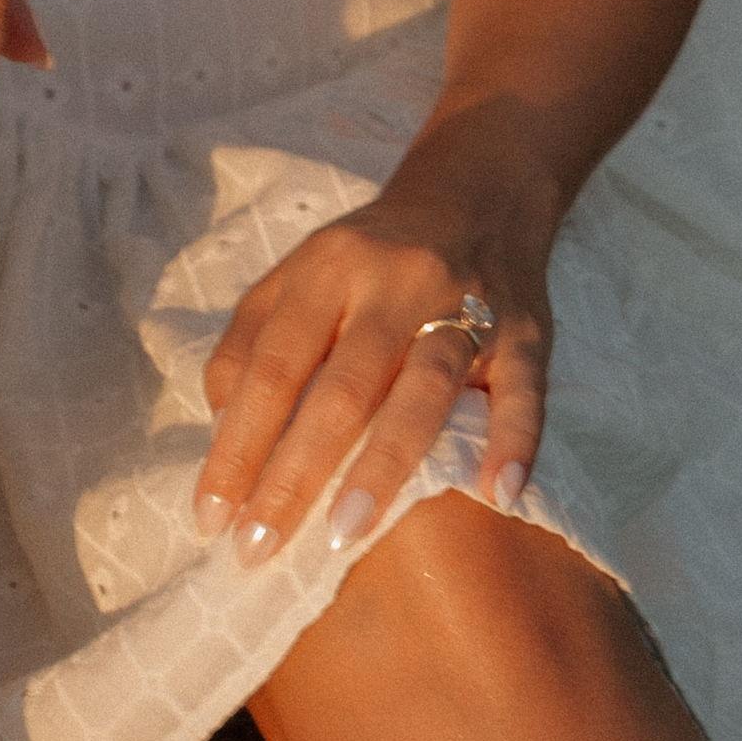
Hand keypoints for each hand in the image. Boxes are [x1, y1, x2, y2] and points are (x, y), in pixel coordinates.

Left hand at [190, 144, 558, 563]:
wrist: (480, 191)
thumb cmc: (370, 256)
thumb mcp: (298, 276)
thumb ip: (250, 341)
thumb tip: (223, 428)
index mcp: (329, 269)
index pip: (274, 367)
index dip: (240, 443)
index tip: (213, 516)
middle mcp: (396, 283)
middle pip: (342, 388)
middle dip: (295, 474)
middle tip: (258, 549)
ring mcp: (468, 306)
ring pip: (425, 391)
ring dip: (384, 466)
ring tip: (344, 535)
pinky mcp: (529, 331)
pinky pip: (523, 390)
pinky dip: (515, 441)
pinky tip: (497, 494)